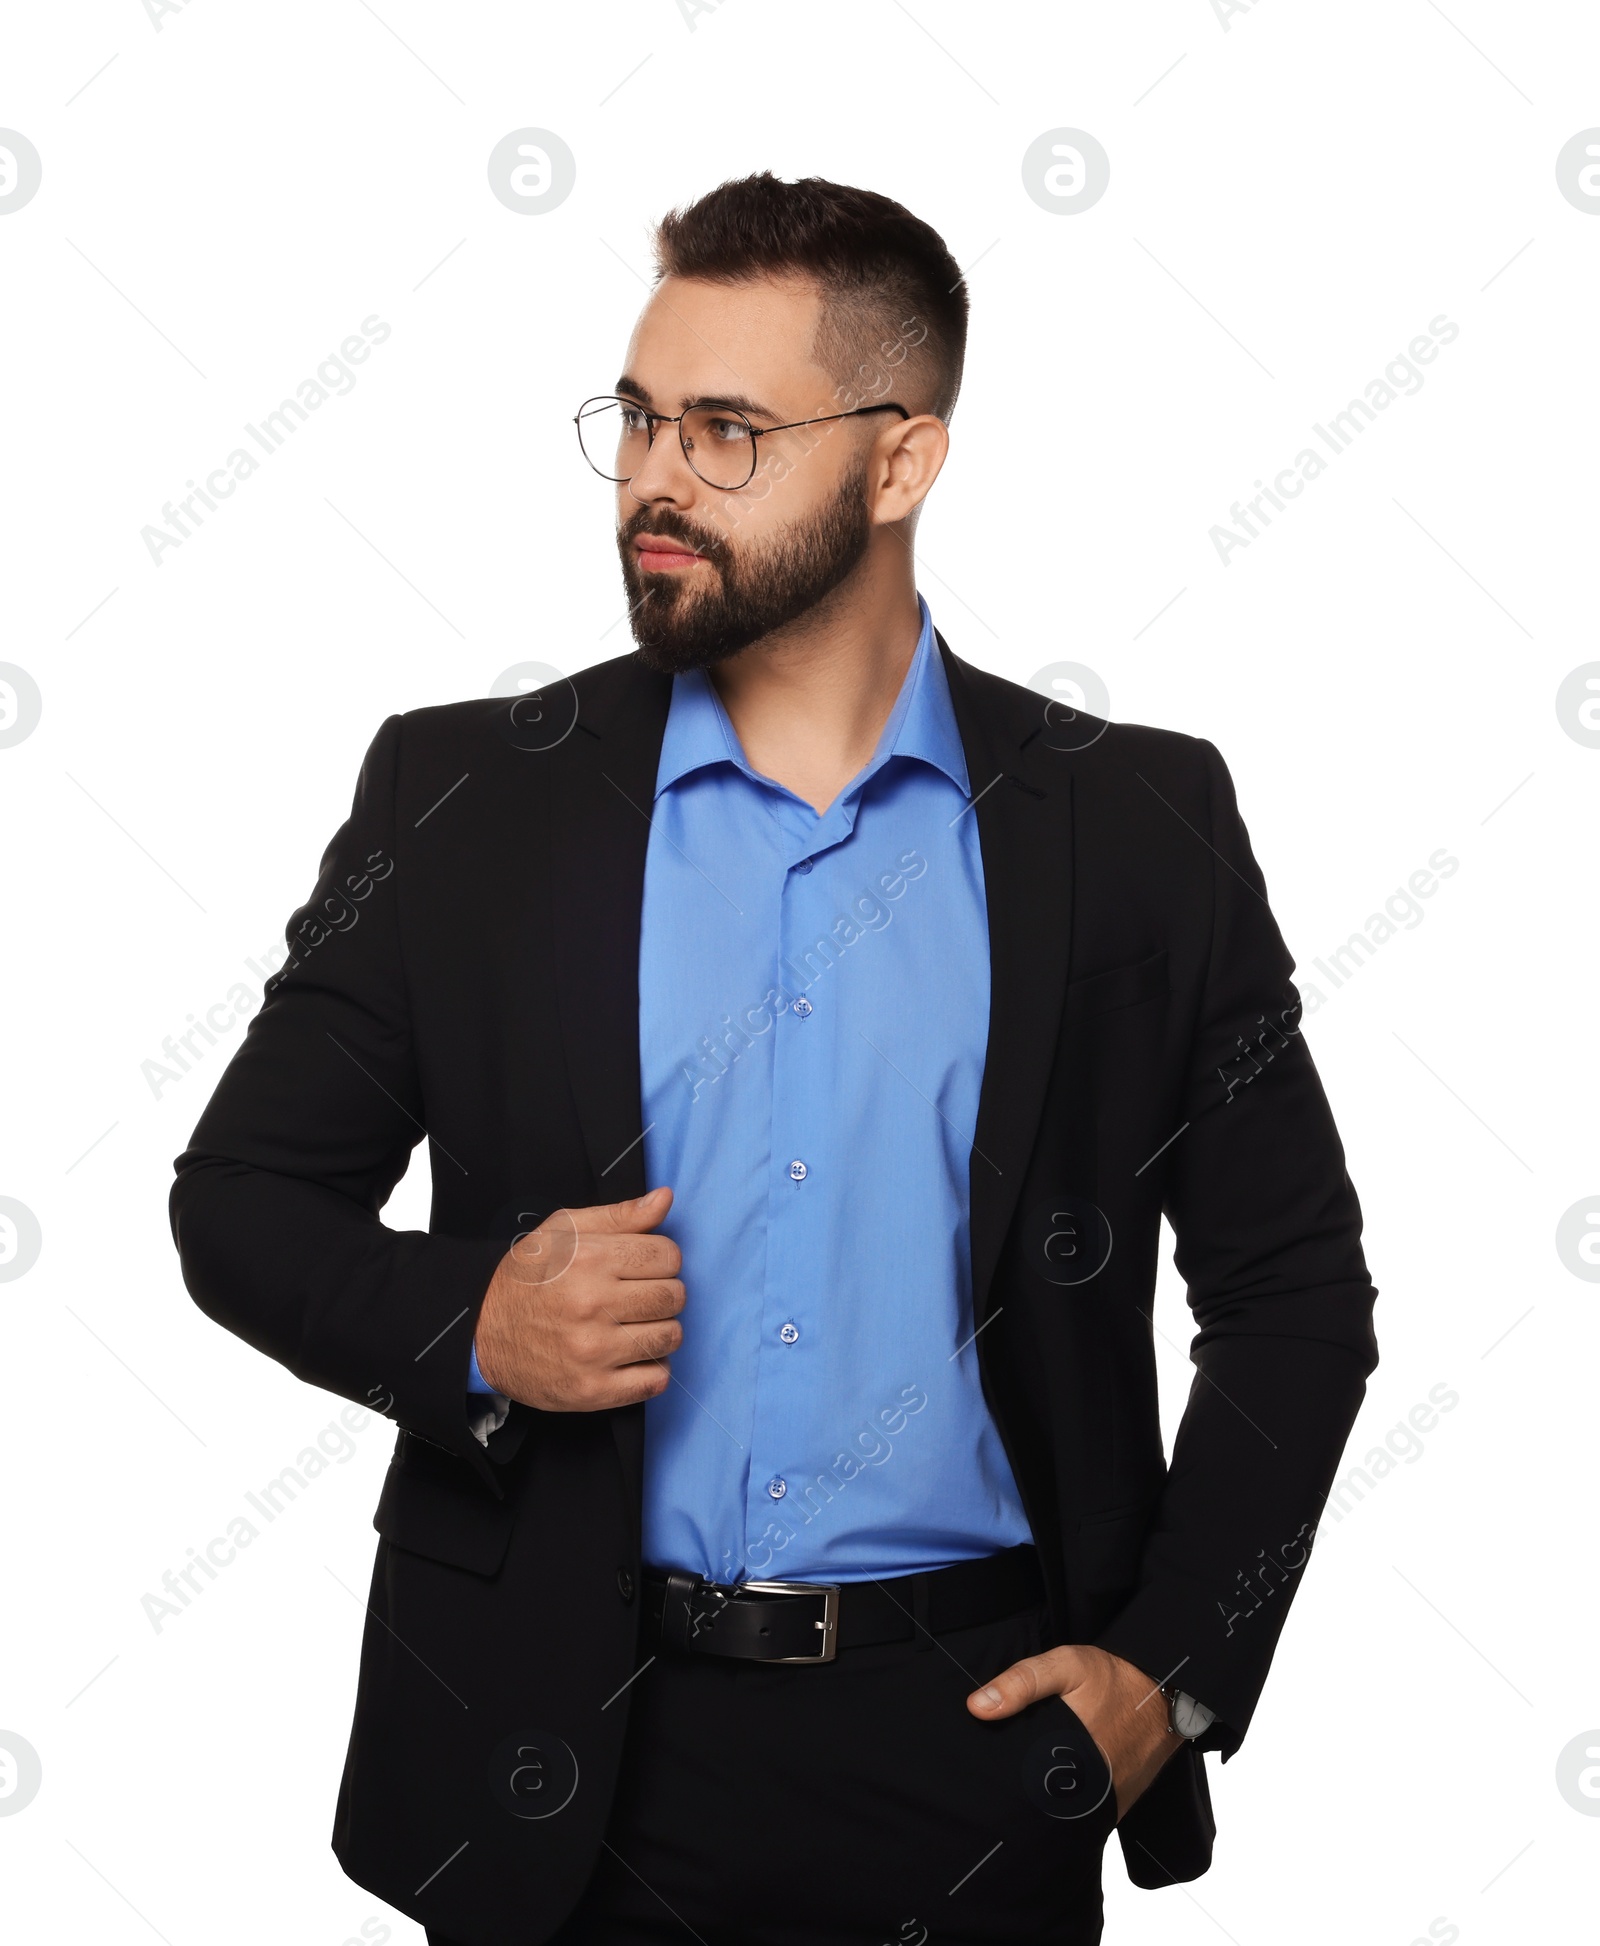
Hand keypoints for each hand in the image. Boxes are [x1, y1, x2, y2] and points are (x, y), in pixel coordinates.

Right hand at [473, 1186, 682, 1411]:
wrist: (480, 1333)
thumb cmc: (526, 1278)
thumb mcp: (563, 1231)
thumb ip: (620, 1215)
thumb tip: (665, 1197)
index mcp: (589, 1259)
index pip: (668, 1256)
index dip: (662, 1259)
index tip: (644, 1267)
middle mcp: (592, 1304)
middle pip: (673, 1296)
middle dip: (666, 1293)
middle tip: (641, 1297)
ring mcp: (593, 1351)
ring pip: (669, 1337)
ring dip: (660, 1329)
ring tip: (636, 1325)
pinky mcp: (592, 1390)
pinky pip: (655, 1380)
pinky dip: (653, 1368)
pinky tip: (632, 1356)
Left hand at [967, 1643, 1184, 1820]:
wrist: (1166, 1692)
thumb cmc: (1114, 1678)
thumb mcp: (1066, 1665)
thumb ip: (1022, 1682)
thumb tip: (977, 1706)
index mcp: (1069, 1754)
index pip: (1020, 1780)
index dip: (998, 1772)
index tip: (983, 1762)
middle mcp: (1088, 1787)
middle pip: (1037, 1797)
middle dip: (1018, 1786)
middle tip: (1000, 1767)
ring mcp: (1105, 1802)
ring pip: (1059, 1808)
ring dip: (1042, 1794)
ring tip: (1025, 1773)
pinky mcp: (1117, 1806)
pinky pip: (1082, 1809)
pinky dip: (1066, 1797)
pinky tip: (1053, 1779)